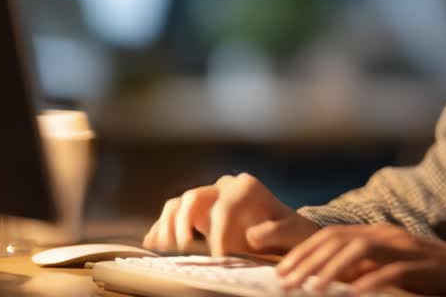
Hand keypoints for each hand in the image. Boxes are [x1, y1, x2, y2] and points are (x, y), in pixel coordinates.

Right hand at [142, 172, 320, 255]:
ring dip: (167, 224)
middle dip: (185, 222)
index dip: (219, 233)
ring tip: (163, 246)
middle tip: (183, 248)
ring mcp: (209, 199)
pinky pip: (174, 215)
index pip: (224, 207)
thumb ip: (276, 231)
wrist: (287, 232)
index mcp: (246, 187)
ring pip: (179, 204)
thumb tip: (252, 233)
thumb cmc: (291, 232)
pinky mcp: (199, 214)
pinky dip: (162, 228)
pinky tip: (152, 244)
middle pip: (194, 198)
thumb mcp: (293, 232)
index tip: (219, 258)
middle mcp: (224, 187)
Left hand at [274, 223, 445, 295]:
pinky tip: (352, 295)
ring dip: (329, 269)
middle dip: (306, 260)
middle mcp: (388, 235)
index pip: (330, 236)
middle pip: (337, 239)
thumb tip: (329, 281)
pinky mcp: (422, 266)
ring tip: (309, 289)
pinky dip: (369, 281)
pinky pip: (390, 271)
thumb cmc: (434, 275)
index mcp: (378, 234)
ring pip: (358, 249)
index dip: (302, 252)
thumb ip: (365, 269)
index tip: (279, 273)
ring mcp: (405, 248)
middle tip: (283, 282)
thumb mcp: (393, 269)